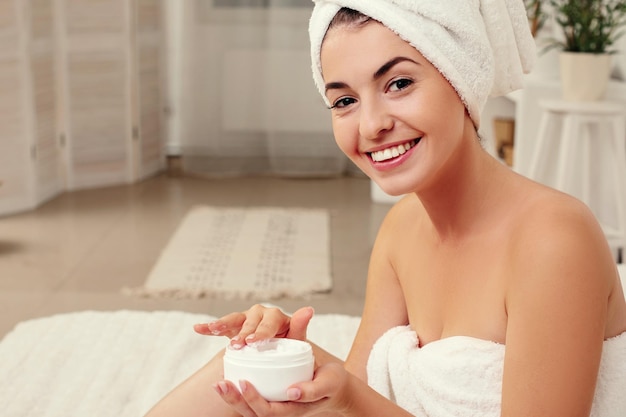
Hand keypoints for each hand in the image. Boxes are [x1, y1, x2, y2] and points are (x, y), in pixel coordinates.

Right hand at [194, 304, 314, 347]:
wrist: (275, 352)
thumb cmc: (287, 346)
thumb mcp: (296, 339)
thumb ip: (300, 326)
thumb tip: (309, 309)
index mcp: (276, 317)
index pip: (269, 321)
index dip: (261, 331)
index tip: (254, 342)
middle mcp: (260, 314)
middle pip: (250, 321)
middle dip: (243, 332)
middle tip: (237, 345)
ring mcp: (245, 319)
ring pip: (234, 320)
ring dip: (224, 325)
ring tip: (215, 329)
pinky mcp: (233, 326)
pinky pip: (220, 326)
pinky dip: (210, 327)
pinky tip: (198, 328)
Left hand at [213, 362, 350, 416]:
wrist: (334, 384)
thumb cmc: (331, 382)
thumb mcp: (328, 382)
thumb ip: (313, 389)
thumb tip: (292, 392)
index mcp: (294, 410)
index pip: (269, 411)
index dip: (254, 399)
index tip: (243, 382)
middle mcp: (281, 411)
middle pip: (253, 413)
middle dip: (235, 400)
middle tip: (221, 383)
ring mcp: (275, 406)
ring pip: (248, 409)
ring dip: (232, 398)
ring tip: (218, 383)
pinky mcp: (271, 398)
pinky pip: (250, 399)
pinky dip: (237, 392)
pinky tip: (226, 378)